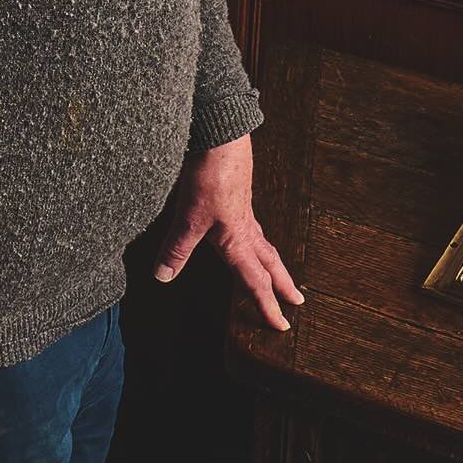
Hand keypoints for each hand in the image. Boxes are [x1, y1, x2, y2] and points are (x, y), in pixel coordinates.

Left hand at [144, 135, 301, 330]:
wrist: (223, 138)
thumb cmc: (210, 177)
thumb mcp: (188, 218)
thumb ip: (176, 249)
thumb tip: (163, 277)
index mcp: (238, 241)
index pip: (255, 282)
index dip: (267, 305)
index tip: (281, 325)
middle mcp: (247, 229)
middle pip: (271, 263)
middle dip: (283, 285)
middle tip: (298, 301)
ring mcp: (245, 212)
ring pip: (265, 244)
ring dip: (274, 263)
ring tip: (279, 273)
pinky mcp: (240, 196)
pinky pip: (256, 226)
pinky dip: (260, 240)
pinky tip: (251, 234)